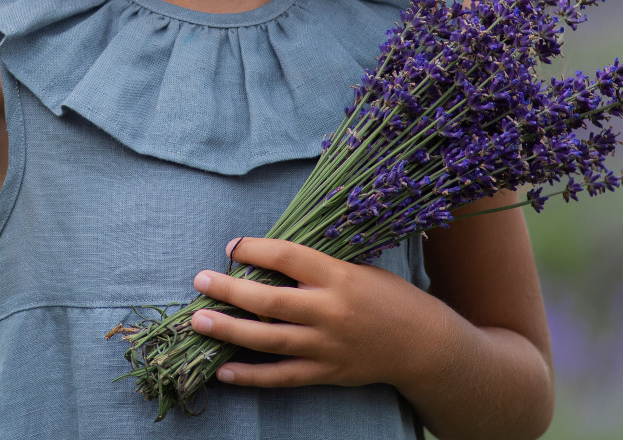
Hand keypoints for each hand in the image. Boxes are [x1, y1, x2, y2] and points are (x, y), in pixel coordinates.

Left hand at [188, 236, 440, 389]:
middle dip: (229, 290)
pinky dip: (250, 376)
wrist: (423, 345)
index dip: (255, 250)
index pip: (287, 257)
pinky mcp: (326, 373)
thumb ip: (317, 267)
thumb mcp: (358, 269)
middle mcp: (330, 311)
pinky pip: (281, 376)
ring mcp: (326, 346)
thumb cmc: (388, 298)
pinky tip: (223, 370)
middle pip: (270, 301)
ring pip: (269, 339)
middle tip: (200, 281)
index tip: (231, 246)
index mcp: (339, 276)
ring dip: (229, 330)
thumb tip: (267, 258)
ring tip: (199, 321)